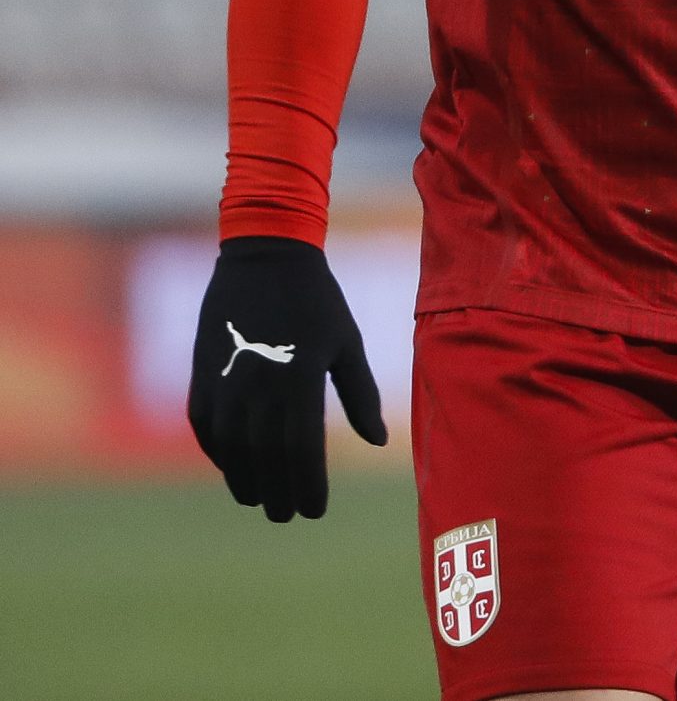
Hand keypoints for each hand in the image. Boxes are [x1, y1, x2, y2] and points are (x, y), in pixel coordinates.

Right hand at [187, 236, 386, 521]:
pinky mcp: (202, 375)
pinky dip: (218, 453)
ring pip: (231, 449)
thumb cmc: (318, 301)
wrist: (265, 258)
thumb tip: (376, 442)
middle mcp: (258, 387)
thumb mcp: (347, 344)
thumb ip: (360, 396)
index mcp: (300, 381)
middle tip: (287, 516)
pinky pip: (206, 427)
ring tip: (260, 500)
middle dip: (277, 492)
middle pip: (265, 458)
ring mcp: (225, 382)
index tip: (315, 512)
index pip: (302, 451)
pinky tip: (233, 468)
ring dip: (244, 480)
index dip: (308, 485)